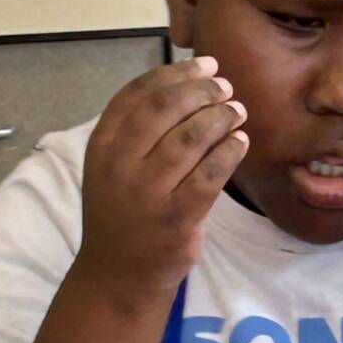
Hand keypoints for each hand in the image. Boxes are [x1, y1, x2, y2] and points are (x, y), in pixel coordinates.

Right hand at [78, 56, 248, 306]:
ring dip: (221, 117)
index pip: (138, 93)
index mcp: (101, 146)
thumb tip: (189, 83)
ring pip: (192, 137)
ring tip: (237, 112)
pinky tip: (240, 143)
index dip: (175, 73)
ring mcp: (148, 192)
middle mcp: (120, 165)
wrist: (118, 277)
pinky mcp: (177, 217)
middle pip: (166, 108)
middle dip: (202, 90)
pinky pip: (211, 173)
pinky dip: (230, 152)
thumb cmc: (122, 216)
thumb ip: (137, 131)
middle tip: (225, 88)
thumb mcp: (112, 169)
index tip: (203, 65)